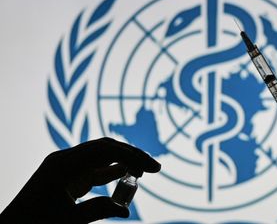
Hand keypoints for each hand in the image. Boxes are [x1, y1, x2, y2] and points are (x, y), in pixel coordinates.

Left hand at [0, 137, 160, 223]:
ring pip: (102, 156)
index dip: (132, 156)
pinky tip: (126, 174)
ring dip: (124, 161)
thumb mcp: (69, 220)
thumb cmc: (36, 223)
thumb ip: (98, 211)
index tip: (152, 168)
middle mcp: (66, 159)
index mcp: (64, 164)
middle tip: (154, 167)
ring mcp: (67, 167)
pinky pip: (95, 169)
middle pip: (105, 148)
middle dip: (132, 155)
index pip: (105, 150)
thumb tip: (126, 209)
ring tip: (144, 171)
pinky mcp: (69, 176)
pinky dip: (112, 171)